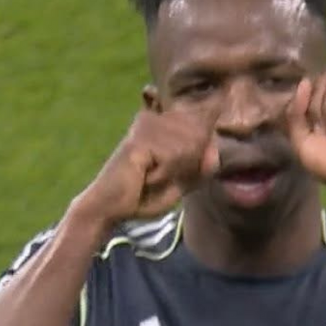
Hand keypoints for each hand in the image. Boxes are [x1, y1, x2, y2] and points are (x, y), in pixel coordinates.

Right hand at [76, 108, 218, 230]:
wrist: (112, 208)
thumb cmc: (146, 194)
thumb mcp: (184, 180)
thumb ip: (203, 165)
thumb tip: (214, 149)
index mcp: (164, 122)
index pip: (203, 124)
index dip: (202, 150)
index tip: (171, 167)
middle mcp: (155, 117)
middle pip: (200, 137)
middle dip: (187, 165)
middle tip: (159, 176)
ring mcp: (146, 124)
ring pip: (189, 147)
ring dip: (174, 172)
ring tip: (151, 176)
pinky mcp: (140, 138)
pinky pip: (173, 156)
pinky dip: (164, 174)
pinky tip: (145, 177)